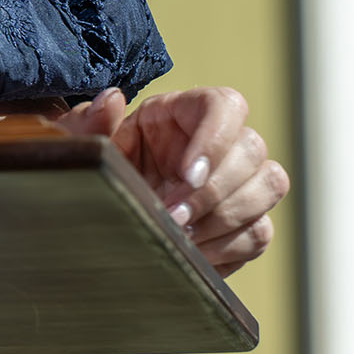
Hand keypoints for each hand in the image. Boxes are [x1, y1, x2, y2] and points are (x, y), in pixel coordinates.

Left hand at [59, 85, 286, 275]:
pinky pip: (259, 231)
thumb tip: (110, 99)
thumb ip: (89, 125)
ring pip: (268, 186)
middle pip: (252, 149)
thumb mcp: (85, 147)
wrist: (109, 214)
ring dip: (226, 218)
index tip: (185, 176)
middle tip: (173, 217)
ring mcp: (241, 179)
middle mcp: (221, 139)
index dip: (214, 139)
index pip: (224, 105)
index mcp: (184, 112)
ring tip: (183, 237)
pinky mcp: (247, 220)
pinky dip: (229, 246)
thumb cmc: (101, 169)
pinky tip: (195, 254)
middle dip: (213, 191)